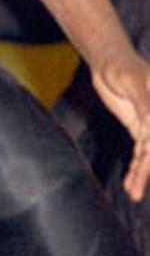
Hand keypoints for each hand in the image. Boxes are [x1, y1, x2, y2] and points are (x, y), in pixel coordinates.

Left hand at [91, 53, 149, 200]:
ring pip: (148, 155)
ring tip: (133, 193)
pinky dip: (135, 168)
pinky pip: (139, 152)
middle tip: (139, 189)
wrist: (109, 62)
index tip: (149, 163)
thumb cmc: (122, 67)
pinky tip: (131, 184)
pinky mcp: (139, 129)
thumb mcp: (130, 81)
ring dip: (141, 174)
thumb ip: (143, 101)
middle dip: (148, 170)